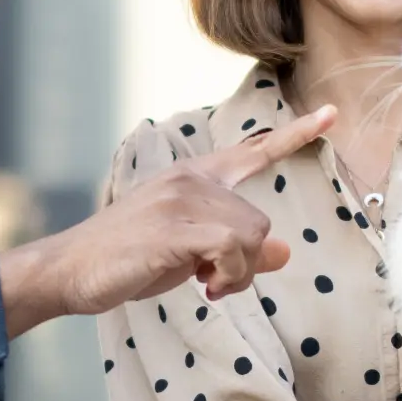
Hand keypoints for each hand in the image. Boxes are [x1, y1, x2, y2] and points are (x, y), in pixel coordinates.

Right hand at [0, 108, 333, 328]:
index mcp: (193, 177)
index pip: (252, 151)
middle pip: (259, 220)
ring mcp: (180, 200)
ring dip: (237, 273)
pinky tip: (205, 286)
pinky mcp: (173, 227)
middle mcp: (189, 179)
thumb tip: (285, 250)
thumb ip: (237, 249)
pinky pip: (233, 248)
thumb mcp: (189, 253)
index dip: (295, 135)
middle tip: (215, 282)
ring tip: (205, 283)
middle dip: (247, 262)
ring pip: (251, 234)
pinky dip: (230, 275)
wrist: (70, 269)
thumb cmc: (127, 260)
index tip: (331, 114)